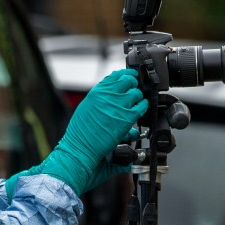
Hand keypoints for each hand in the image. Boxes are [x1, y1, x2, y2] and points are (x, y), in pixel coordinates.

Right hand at [39, 69, 146, 193]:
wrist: (80, 149)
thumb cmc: (80, 134)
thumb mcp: (87, 109)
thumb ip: (100, 101)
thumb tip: (112, 97)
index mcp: (96, 92)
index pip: (115, 76)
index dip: (125, 75)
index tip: (130, 77)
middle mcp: (108, 95)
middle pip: (128, 81)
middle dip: (133, 85)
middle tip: (134, 91)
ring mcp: (118, 105)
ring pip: (137, 93)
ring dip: (138, 98)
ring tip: (137, 103)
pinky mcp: (127, 117)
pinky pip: (142, 106)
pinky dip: (144, 107)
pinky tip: (141, 110)